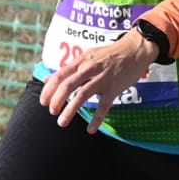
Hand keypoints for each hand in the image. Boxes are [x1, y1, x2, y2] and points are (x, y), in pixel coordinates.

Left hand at [39, 30, 160, 133]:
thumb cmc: (109, 54)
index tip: (43, 102)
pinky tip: (90, 130)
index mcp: (81, 62)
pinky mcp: (114, 88)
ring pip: (82, 95)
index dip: (48, 90)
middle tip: (52, 112)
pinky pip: (104, 106)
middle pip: (67, 85)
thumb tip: (46, 79)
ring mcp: (102, 78)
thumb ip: (67, 69)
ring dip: (70, 110)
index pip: (59, 75)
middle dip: (56, 100)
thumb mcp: (86, 57)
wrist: (135, 49)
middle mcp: (89, 69)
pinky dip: (97, 119)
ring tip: (62, 122)